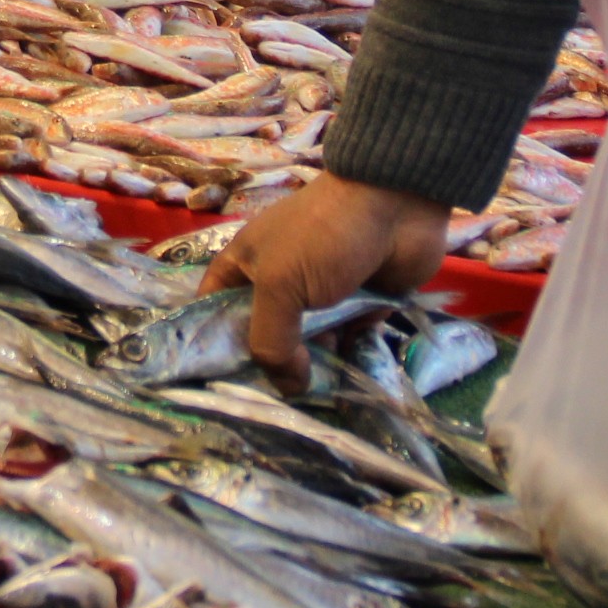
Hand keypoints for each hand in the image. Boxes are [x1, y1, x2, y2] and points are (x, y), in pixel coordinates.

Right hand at [197, 174, 451, 388]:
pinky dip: (348, 358)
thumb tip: (289, 389)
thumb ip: (271, 342)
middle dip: (270, 367)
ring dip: (314, 368)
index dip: (213, 344)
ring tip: (319, 397)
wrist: (394, 206)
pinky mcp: (359, 304)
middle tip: (276, 401)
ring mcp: (320, 294)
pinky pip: (346, 340)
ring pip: (308, 344)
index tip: (222, 384)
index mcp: (246, 266)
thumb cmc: (321, 238)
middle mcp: (279, 282)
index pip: (214, 309)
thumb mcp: (279, 286)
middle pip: (264, 335)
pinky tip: (350, 382)